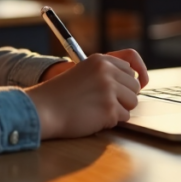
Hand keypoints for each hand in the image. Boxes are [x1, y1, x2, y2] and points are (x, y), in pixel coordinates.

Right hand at [25, 50, 148, 138]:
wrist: (44, 109)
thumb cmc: (61, 94)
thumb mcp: (83, 72)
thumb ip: (106, 73)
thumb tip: (137, 82)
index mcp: (100, 60)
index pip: (129, 68)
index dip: (126, 81)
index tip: (125, 89)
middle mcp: (107, 71)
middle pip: (134, 86)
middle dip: (124, 97)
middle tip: (104, 103)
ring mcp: (109, 90)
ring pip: (132, 102)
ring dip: (119, 109)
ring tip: (98, 110)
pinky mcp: (109, 109)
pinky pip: (124, 117)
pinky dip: (111, 121)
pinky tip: (94, 118)